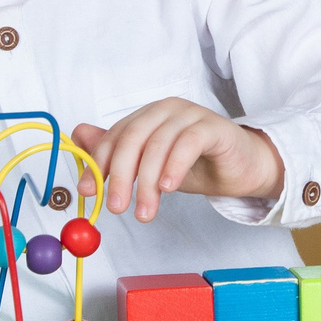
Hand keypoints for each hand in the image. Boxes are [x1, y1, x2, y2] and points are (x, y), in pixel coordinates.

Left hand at [75, 100, 285, 221]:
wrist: (242, 170)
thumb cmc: (197, 166)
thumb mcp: (150, 167)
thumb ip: (118, 153)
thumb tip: (78, 135)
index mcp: (148, 116)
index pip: (115, 136)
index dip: (98, 164)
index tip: (89, 192)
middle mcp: (166, 109)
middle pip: (133, 138)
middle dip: (121, 175)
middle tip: (117, 207)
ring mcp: (191, 115)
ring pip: (158, 144)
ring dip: (147, 181)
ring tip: (145, 211)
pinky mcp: (213, 127)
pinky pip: (188, 143)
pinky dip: (174, 166)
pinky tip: (168, 188)